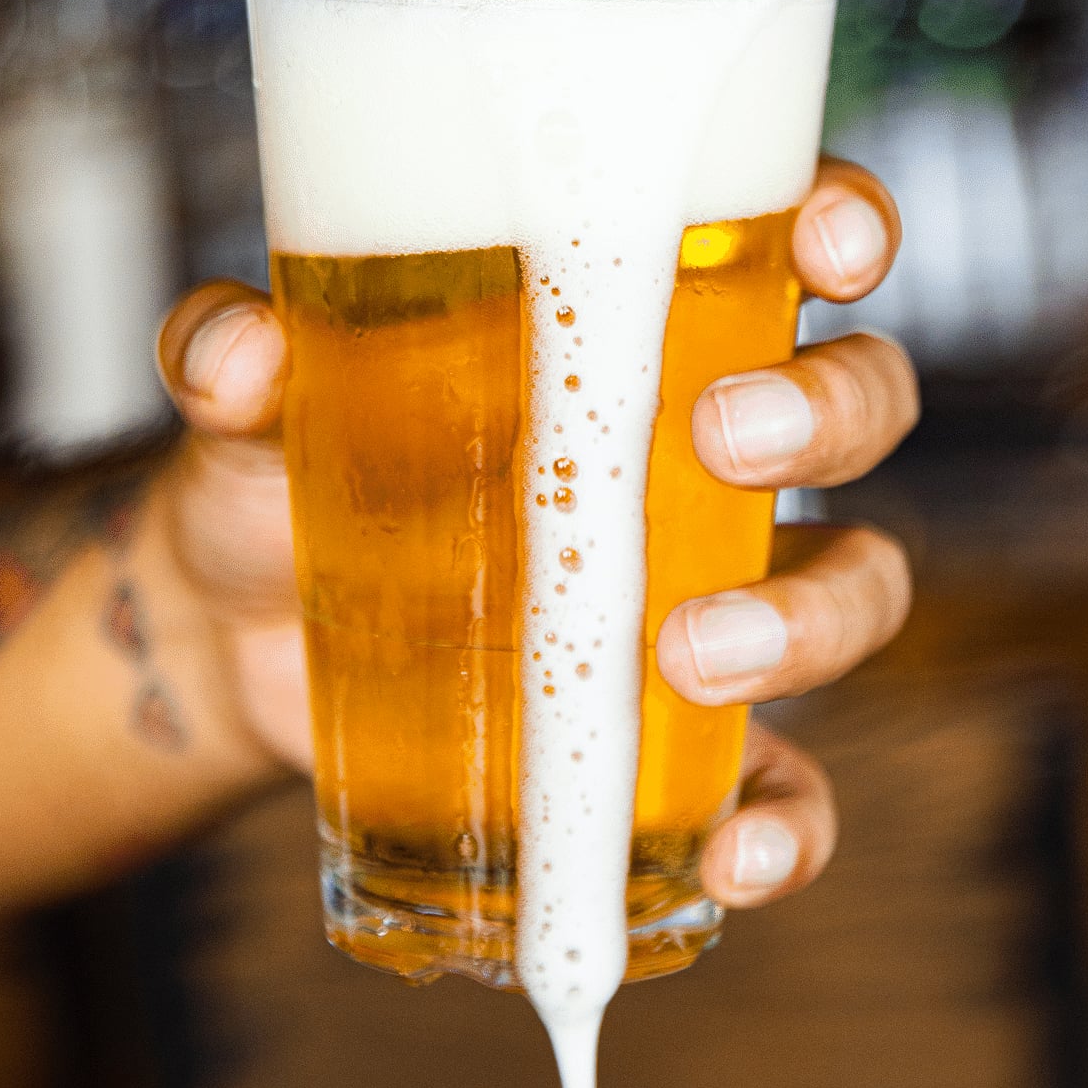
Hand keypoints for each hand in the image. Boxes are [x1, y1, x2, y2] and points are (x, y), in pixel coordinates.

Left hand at [155, 155, 914, 911]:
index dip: (847, 228)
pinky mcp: (672, 738)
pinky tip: (733, 859)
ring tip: (691, 654)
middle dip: (829, 413)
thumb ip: (233, 359)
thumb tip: (241, 351)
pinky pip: (785, 783)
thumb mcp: (247, 408)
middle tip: (722, 440)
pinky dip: (790, 826)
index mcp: (631, 326)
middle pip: (856, 405)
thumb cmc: (275, 473)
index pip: (788, 244)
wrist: (231, 641)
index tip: (829, 247)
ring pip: (853, 585)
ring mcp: (706, 597)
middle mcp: (700, 454)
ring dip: (815, 618)